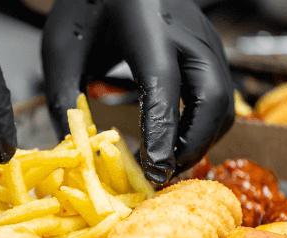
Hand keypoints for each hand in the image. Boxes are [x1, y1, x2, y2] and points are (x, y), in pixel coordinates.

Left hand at [42, 0, 233, 183]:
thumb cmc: (87, 5)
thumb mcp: (62, 48)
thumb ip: (64, 97)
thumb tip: (74, 150)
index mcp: (146, 23)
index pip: (163, 82)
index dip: (161, 129)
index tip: (153, 167)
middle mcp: (187, 31)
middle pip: (213, 97)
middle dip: (191, 144)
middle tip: (161, 172)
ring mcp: (206, 40)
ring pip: (224, 102)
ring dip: (200, 140)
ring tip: (165, 161)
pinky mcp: (212, 50)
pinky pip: (221, 97)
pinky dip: (203, 127)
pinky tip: (174, 141)